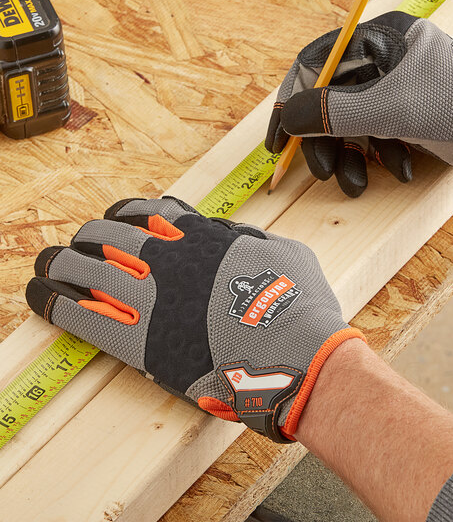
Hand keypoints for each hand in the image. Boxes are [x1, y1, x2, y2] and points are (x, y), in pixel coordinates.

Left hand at [25, 197, 363, 442]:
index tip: (118, 218)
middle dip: (90, 236)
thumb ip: (251, 240)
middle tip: (78, 242)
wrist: (298, 352)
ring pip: (88, 270)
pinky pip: (84, 318)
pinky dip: (55, 305)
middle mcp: (171, 260)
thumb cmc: (300, 303)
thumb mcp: (285, 252)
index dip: (129, 212)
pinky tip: (38, 298)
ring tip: (45, 264)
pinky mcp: (141, 342)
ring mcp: (152, 299)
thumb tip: (232, 236)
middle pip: (112, 236)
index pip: (152, 212)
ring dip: (62, 263)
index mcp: (204, 237)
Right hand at [266, 11, 452, 195]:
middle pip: (333, 99)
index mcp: (381, 38)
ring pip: (354, 122)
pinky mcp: (410, 111)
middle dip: (327, 141)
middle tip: (322, 171)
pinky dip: (382, 155)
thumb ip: (331, 113)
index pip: (317, 64)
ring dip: (354, 156)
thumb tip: (287, 116)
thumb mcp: (387, 110)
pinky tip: (402, 167)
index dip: (291, 103)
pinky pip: (377, 133)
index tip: (278, 140)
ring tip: (359, 182)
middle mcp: (387, 57)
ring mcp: (398, 85)